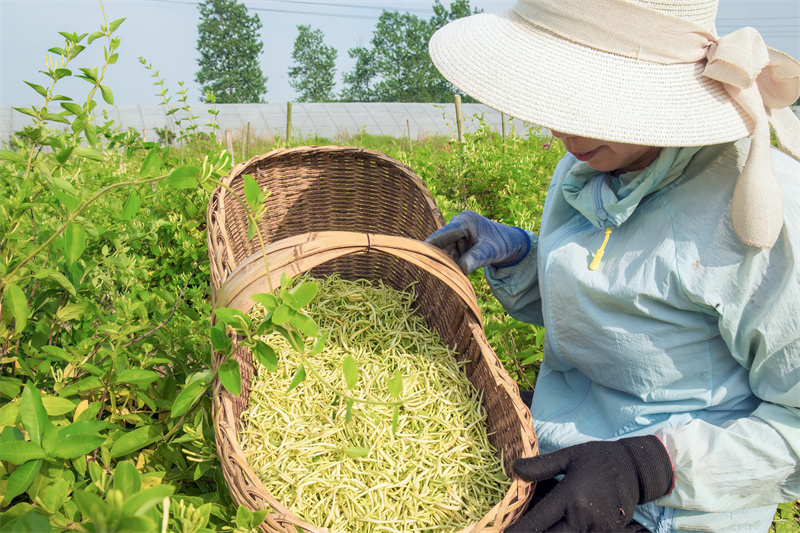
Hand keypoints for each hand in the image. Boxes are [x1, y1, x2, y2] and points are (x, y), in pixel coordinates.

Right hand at [424, 210, 530, 274]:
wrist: (509, 244)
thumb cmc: (501, 244)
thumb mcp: (490, 251)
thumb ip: (476, 258)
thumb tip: (461, 270)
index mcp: (465, 221)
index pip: (443, 233)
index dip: (430, 244)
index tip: (417, 254)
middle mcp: (457, 225)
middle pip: (441, 244)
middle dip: (438, 258)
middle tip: (431, 274)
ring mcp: (456, 235)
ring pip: (444, 252)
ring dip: (445, 264)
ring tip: (445, 278)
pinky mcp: (457, 244)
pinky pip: (449, 256)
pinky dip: (450, 266)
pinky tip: (450, 276)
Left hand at [507, 436, 673, 531]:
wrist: (635, 469)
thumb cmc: (598, 459)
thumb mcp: (569, 456)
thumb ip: (542, 467)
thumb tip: (514, 469)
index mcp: (570, 497)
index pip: (538, 522)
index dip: (519, 532)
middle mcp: (583, 518)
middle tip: (518, 532)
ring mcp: (597, 529)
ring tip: (538, 527)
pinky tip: (560, 526)